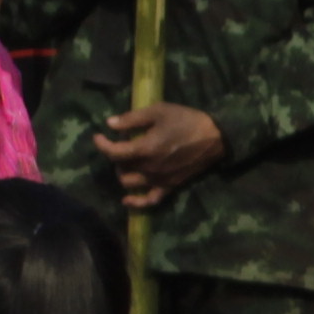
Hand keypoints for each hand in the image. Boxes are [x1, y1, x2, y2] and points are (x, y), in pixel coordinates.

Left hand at [93, 102, 226, 202]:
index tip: (98, 136)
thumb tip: (110, 124)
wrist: (214, 137)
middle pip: (120, 168)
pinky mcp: (169, 186)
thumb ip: (132, 119)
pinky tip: (127, 199)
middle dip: (116, 156)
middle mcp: (149, 168)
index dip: (102, 144)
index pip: (114, 153)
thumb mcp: (158, 111)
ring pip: (130, 184)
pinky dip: (137, 202)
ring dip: (123, 174)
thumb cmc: (186, 120)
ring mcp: (159, 180)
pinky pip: (150, 200)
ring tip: (127, 164)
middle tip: (122, 144)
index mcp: (145, 149)